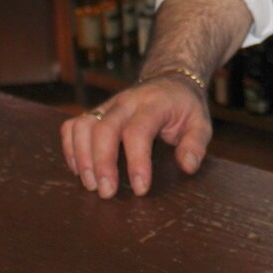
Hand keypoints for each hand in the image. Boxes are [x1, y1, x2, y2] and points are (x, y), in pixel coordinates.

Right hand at [59, 76, 211, 198]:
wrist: (171, 80)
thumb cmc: (185, 107)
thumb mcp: (201, 122)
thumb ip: (196, 144)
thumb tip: (187, 167)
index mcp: (154, 103)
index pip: (139, 131)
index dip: (137, 162)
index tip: (140, 189)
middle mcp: (127, 102)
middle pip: (104, 128)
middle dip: (102, 163)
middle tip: (106, 193)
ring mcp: (108, 105)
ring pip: (83, 125)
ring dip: (82, 157)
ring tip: (90, 185)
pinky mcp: (97, 112)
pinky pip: (72, 126)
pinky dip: (70, 148)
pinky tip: (79, 170)